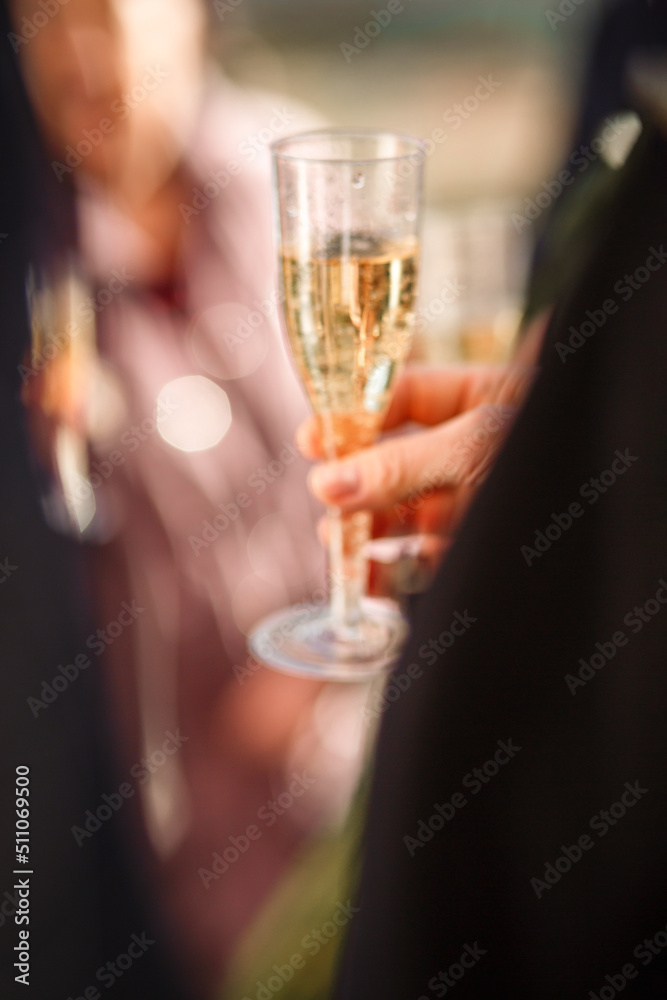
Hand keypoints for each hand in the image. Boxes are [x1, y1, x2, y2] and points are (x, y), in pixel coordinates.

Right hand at [296, 361, 534, 578]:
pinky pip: (425, 559)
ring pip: (404, 515)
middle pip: (394, 462)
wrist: (622, 512)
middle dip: (356, 484)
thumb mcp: (472, 447)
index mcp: (474, 400)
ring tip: (343, 547)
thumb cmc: (554, 448)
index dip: (353, 418)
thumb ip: (399, 464)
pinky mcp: (471, 551)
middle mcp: (468, 450)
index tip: (313, 441)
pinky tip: (378, 576)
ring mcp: (470, 502)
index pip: (398, 400)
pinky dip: (399, 570)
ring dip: (370, 532)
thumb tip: (327, 481)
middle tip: (327, 503)